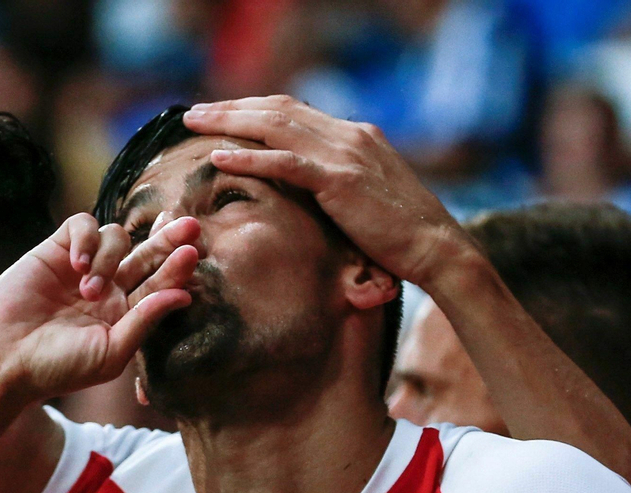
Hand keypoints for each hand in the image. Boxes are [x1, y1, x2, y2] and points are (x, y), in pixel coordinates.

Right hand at [0, 212, 199, 403]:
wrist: (6, 360)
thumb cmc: (58, 367)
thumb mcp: (110, 352)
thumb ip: (144, 320)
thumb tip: (183, 295)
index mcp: (126, 313)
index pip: (160, 282)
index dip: (177, 267)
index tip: (193, 254)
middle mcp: (109, 287)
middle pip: (147, 252)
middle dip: (168, 238)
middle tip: (190, 226)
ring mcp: (83, 267)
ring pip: (116, 237)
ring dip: (109, 259)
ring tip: (87, 290)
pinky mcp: (55, 250)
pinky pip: (82, 224)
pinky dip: (85, 237)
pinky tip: (77, 264)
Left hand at [183, 97, 464, 287]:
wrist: (436, 246)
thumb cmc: (402, 235)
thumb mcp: (368, 197)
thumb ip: (340, 182)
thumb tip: (312, 189)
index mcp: (356, 135)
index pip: (295, 109)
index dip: (254, 108)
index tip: (221, 114)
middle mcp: (349, 135)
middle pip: (278, 108)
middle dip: (232, 107)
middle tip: (194, 112)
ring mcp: (345, 154)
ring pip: (275, 126)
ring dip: (230, 122)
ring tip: (195, 123)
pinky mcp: (340, 180)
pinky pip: (284, 162)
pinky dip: (249, 157)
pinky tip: (219, 157)